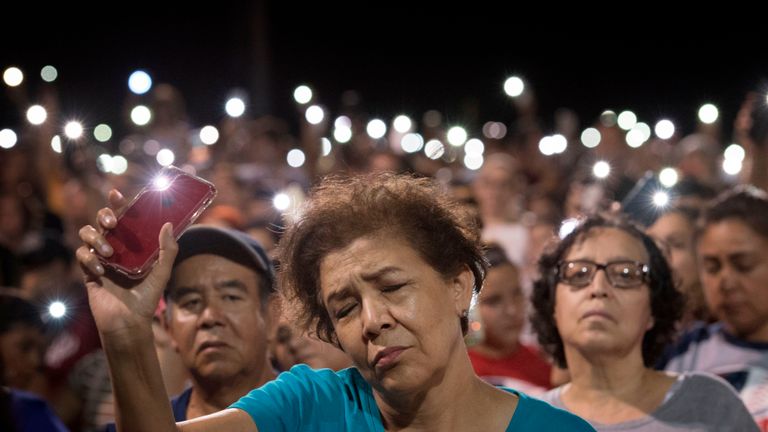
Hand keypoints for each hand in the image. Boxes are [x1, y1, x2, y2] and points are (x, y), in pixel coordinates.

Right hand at [76, 189, 177, 335]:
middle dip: (104, 215)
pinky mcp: (88, 272)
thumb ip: (168, 250)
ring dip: (96, 238)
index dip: (118, 204)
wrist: (129, 322)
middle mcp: (116, 248)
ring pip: (87, 233)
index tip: (117, 194)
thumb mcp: (162, 273)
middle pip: (102, 220)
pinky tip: (101, 270)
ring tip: (109, 253)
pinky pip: (81, 255)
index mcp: (133, 245)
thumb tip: (168, 224)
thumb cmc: (147, 298)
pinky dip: (89, 258)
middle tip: (112, 223)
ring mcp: (100, 258)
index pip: (124, 218)